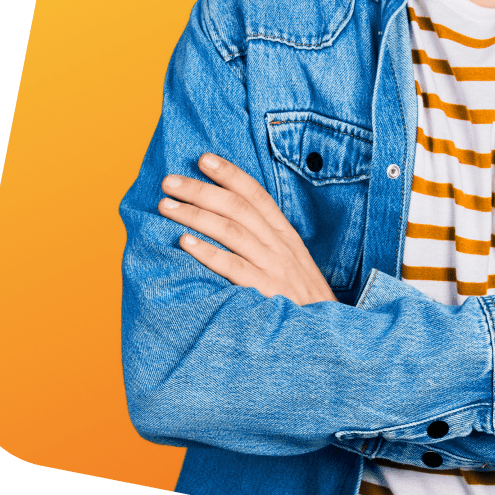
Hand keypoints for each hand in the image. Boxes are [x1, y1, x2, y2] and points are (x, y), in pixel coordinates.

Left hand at [158, 154, 336, 304]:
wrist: (327, 335)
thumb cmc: (301, 302)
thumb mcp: (292, 264)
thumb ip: (265, 243)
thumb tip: (228, 224)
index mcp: (285, 235)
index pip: (256, 195)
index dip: (230, 174)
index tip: (203, 159)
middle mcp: (279, 246)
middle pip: (237, 208)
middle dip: (201, 190)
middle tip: (170, 181)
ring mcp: (273, 268)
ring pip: (231, 231)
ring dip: (196, 215)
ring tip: (167, 207)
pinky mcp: (265, 292)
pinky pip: (233, 267)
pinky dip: (208, 252)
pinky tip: (185, 243)